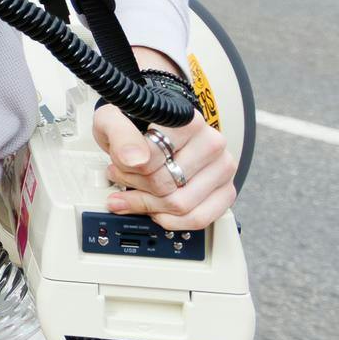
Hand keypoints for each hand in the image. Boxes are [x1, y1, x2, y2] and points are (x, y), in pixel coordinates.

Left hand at [95, 99, 235, 232]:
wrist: (146, 131)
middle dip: (135, 186)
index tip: (117, 165)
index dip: (128, 168)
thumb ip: (121, 135)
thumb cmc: (132, 126)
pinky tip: (154, 210)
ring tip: (134, 192)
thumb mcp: (113, 120)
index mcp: (188, 122)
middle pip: (166, 185)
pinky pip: (199, 218)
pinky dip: (170, 220)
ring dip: (148, 205)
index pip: (154, 158)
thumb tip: (134, 159)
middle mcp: (211, 143)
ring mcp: (222, 168)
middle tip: (122, 178)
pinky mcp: (225, 191)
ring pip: (181, 205)